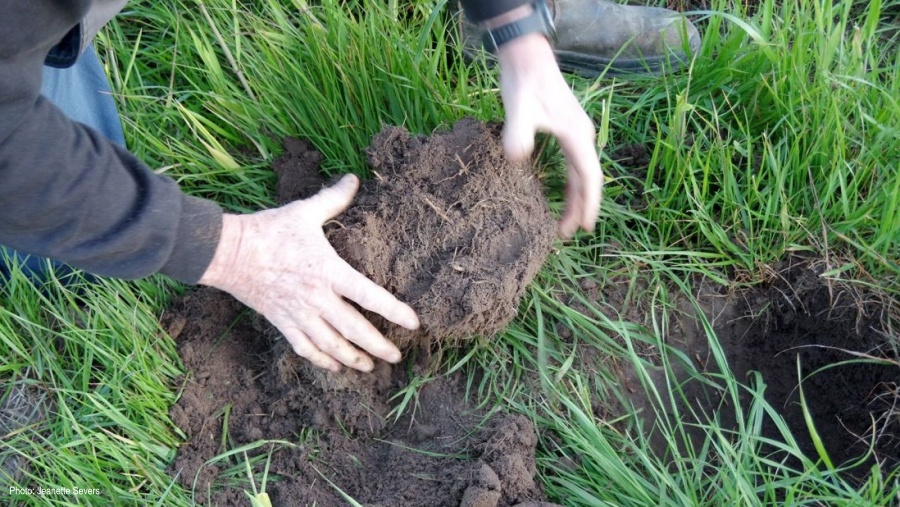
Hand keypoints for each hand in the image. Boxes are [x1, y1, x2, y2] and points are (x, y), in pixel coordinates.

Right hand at [198, 174, 419, 371]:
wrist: (227, 252)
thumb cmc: (269, 230)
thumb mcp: (304, 212)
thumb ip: (333, 199)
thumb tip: (354, 178)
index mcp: (328, 271)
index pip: (369, 295)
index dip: (394, 311)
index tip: (413, 323)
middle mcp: (317, 298)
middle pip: (354, 329)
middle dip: (378, 346)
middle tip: (397, 356)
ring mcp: (298, 314)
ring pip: (331, 345)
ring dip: (353, 358)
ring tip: (370, 367)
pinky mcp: (282, 322)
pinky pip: (305, 348)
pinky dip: (322, 360)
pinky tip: (335, 367)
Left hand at [496, 33, 603, 238]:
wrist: (527, 56)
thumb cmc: (524, 81)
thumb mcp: (518, 108)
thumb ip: (517, 133)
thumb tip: (516, 158)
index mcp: (576, 136)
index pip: (589, 178)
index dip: (588, 204)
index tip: (584, 227)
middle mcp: (582, 136)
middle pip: (587, 180)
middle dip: (580, 208)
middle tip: (567, 234)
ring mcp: (575, 133)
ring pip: (581, 173)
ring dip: (575, 198)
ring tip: (566, 222)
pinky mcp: (565, 130)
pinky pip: (572, 164)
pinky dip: (569, 183)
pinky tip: (559, 195)